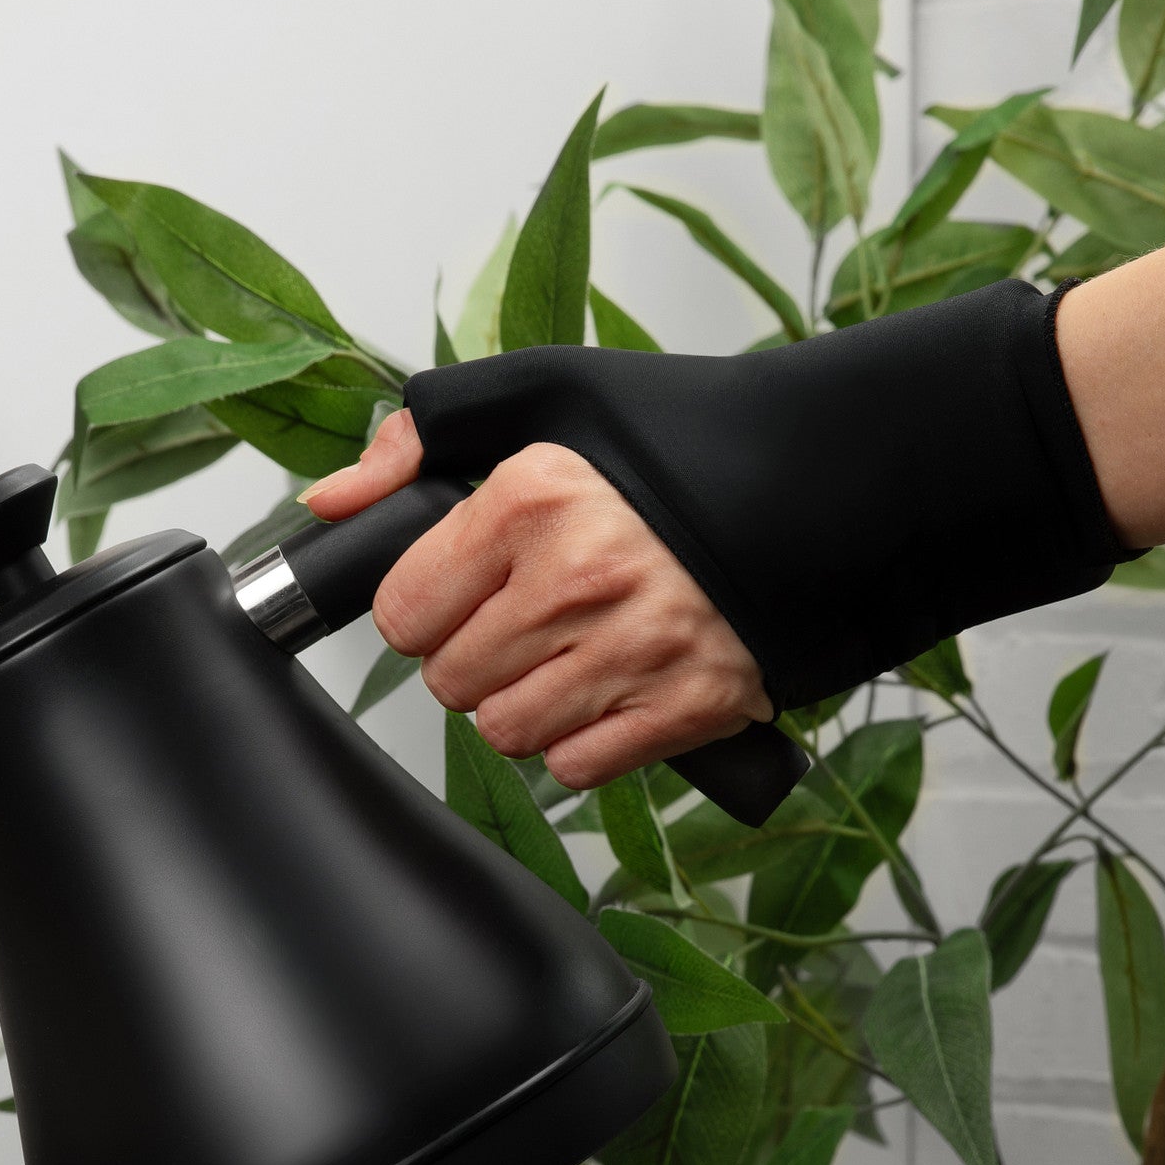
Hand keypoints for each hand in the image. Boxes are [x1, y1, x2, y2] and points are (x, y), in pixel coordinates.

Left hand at [303, 409, 773, 789]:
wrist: (834, 480)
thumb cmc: (682, 444)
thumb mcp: (546, 396)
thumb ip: (423, 440)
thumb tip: (331, 503)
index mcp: (534, 500)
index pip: (403, 611)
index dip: (423, 606)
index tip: (459, 588)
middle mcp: (580, 581)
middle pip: (449, 681)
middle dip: (469, 657)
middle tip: (518, 620)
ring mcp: (637, 653)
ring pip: (506, 731)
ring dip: (520, 702)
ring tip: (563, 653)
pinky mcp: (690, 708)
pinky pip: (577, 767)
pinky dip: (581, 740)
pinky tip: (608, 687)